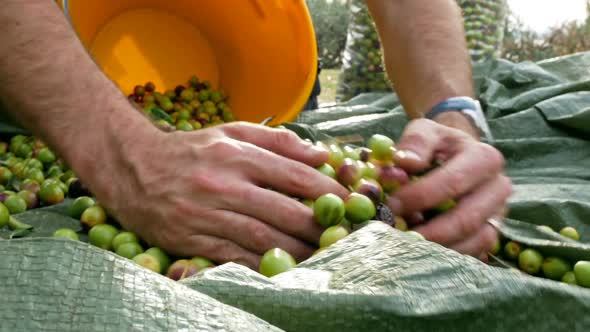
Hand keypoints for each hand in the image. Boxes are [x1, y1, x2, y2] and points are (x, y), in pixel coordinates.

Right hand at [89, 122, 347, 269]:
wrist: (133, 168)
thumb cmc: (190, 150)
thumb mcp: (231, 133)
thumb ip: (277, 140)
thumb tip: (321, 154)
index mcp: (235, 153)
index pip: (291, 173)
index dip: (324, 190)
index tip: (347, 202)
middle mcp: (222, 183)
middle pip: (281, 210)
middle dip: (317, 226)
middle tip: (340, 235)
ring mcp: (206, 213)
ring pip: (261, 237)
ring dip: (295, 250)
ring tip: (319, 254)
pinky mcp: (192, 238)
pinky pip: (234, 256)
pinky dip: (261, 264)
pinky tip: (282, 267)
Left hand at [387, 118, 511, 258]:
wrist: (456, 156)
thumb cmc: (437, 146)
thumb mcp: (425, 131)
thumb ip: (416, 141)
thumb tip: (405, 162)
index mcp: (484, 158)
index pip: (453, 182)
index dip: (420, 196)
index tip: (391, 204)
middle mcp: (498, 188)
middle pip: (465, 219)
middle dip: (427, 231)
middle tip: (395, 234)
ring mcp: (498, 215)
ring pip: (471, 241)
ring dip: (436, 248)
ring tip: (404, 245)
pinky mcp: (491, 235)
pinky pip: (471, 254)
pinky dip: (444, 256)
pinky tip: (419, 251)